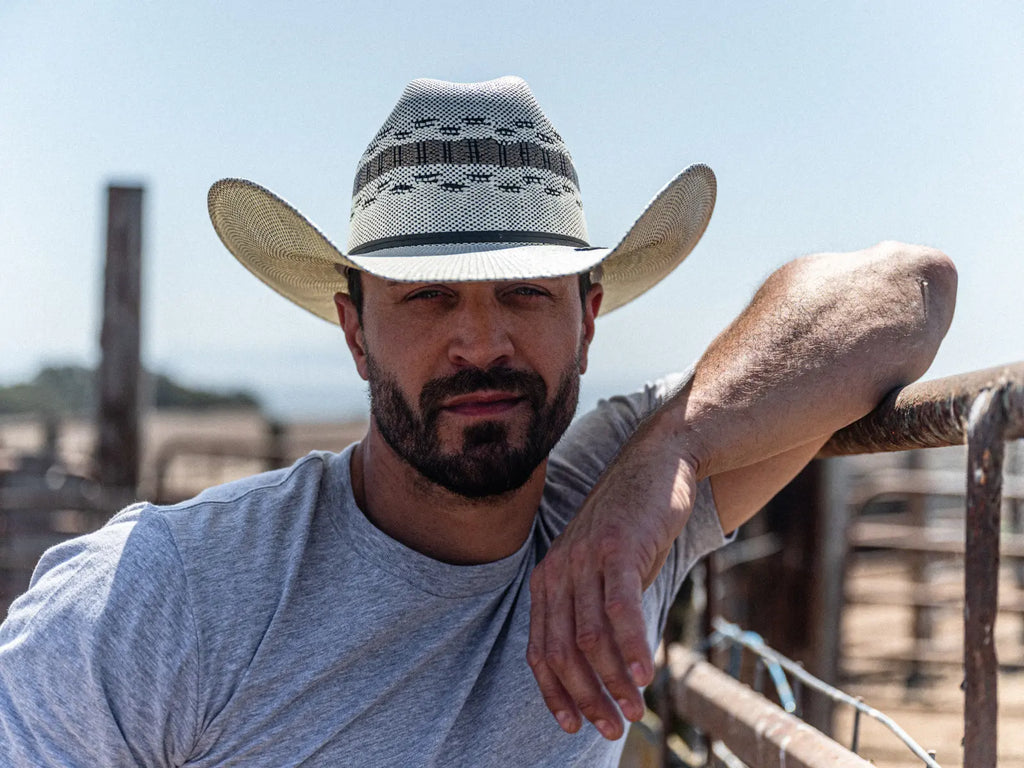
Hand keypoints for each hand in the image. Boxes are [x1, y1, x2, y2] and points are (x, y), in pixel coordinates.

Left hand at [526, 438, 698, 739]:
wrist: (653, 465)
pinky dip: (630, 645)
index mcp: (548, 581)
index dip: (556, 694)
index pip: (540, 651)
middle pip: (563, 652)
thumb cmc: (631, 527)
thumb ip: (594, 612)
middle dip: (586, 697)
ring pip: (590, 637)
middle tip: (613, 727)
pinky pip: (619, 608)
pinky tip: (645, 674)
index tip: (574, 726)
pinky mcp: (618, 549)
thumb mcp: (603, 571)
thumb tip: (605, 671)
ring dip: (612, 681)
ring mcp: (586, 559)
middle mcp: (558, 572)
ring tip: (634, 711)